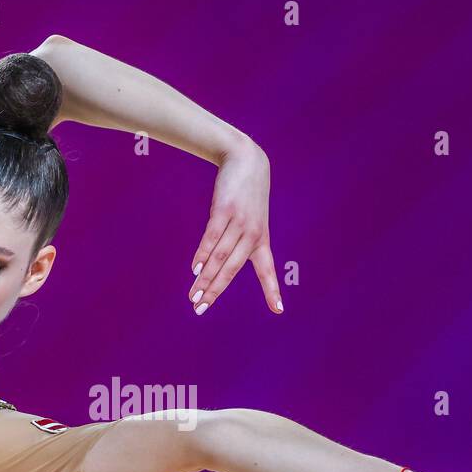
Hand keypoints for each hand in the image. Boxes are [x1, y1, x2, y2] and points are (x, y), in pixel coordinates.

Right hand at [188, 136, 280, 314]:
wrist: (247, 160)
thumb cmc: (246, 196)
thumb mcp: (250, 220)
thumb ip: (236, 244)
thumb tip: (207, 270)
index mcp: (262, 240)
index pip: (267, 271)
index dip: (272, 291)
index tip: (279, 311)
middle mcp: (253, 234)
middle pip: (231, 269)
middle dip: (214, 291)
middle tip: (200, 309)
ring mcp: (239, 222)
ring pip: (219, 257)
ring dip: (204, 278)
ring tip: (193, 295)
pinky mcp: (224, 209)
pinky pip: (212, 237)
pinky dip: (202, 254)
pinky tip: (195, 269)